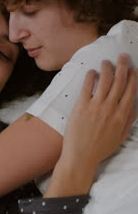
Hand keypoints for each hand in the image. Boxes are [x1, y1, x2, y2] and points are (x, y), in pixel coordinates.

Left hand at [61, 53, 136, 168]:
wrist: (81, 156)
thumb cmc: (101, 148)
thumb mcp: (121, 136)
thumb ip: (129, 120)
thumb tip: (134, 105)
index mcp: (122, 115)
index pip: (130, 90)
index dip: (132, 77)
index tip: (133, 68)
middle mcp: (111, 108)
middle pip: (119, 81)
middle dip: (122, 66)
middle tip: (122, 56)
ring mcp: (96, 106)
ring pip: (104, 80)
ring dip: (107, 68)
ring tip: (106, 62)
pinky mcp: (81, 106)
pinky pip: (87, 86)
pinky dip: (90, 76)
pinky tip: (92, 72)